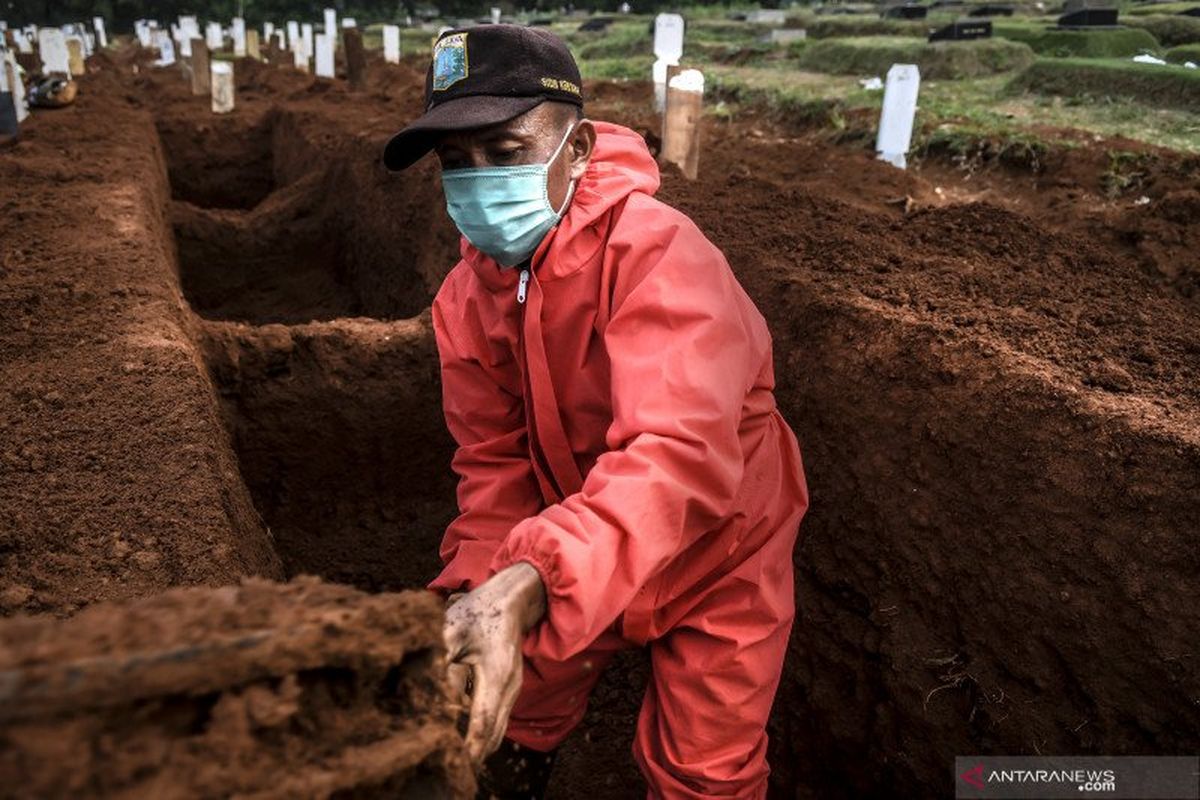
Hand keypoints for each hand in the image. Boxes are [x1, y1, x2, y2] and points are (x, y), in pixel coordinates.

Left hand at [443, 562, 546, 764]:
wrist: (509, 600)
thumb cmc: (478, 612)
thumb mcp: (452, 629)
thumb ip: (440, 660)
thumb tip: (426, 691)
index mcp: (496, 672)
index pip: (483, 719)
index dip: (470, 745)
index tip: (457, 763)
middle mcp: (509, 685)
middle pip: (493, 732)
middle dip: (474, 754)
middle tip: (452, 770)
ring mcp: (513, 689)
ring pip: (497, 729)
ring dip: (479, 746)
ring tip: (457, 762)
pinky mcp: (510, 688)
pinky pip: (498, 719)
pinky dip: (484, 734)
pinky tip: (468, 743)